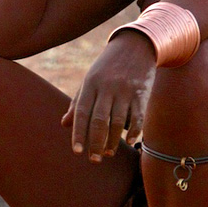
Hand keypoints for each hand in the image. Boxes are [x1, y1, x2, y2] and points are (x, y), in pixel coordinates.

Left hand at [62, 31, 155, 160]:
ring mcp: (126, 90)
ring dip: (113, 140)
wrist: (136, 46)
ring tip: (107, 154)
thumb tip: (65, 124)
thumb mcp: (90, 79)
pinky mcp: (142, 93)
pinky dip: (134, 130)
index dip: (79, 132)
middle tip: (93, 160)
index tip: (77, 151)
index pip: (82, 112)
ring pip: (118, 121)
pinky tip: (129, 141)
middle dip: (95, 142)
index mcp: (91, 84)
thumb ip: (78, 102)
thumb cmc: (107, 67)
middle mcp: (107, 87)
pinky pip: (138, 116)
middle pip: (100, 120)